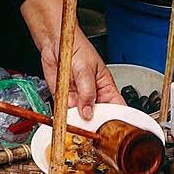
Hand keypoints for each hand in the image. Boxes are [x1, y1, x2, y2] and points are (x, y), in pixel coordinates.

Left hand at [20, 0, 121, 119]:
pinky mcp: (64, 100)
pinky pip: (65, 113)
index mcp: (106, 88)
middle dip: (95, 125)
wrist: (54, 42)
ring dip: (78, 122)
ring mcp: (79, 99)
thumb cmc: (77, 48)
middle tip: (92, 130)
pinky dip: (64, 117)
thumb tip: (88, 112)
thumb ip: (87, 92)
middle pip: (98, 118)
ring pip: (80, 118)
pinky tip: (65, 117)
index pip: (117, 108)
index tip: (116, 131)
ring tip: (77, 124)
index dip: (118, 120)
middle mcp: (93, 96)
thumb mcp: (86, 69)